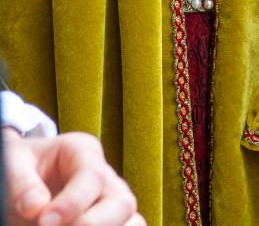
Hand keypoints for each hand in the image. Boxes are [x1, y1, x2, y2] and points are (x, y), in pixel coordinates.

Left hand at [3, 127, 143, 225]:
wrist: (27, 177)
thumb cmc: (22, 167)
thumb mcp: (14, 164)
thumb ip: (21, 183)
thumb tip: (36, 207)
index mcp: (82, 151)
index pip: (92, 175)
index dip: (71, 203)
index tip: (43, 222)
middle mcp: (105, 175)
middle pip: (123, 202)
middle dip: (93, 224)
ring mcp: (113, 200)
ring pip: (133, 222)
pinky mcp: (113, 221)